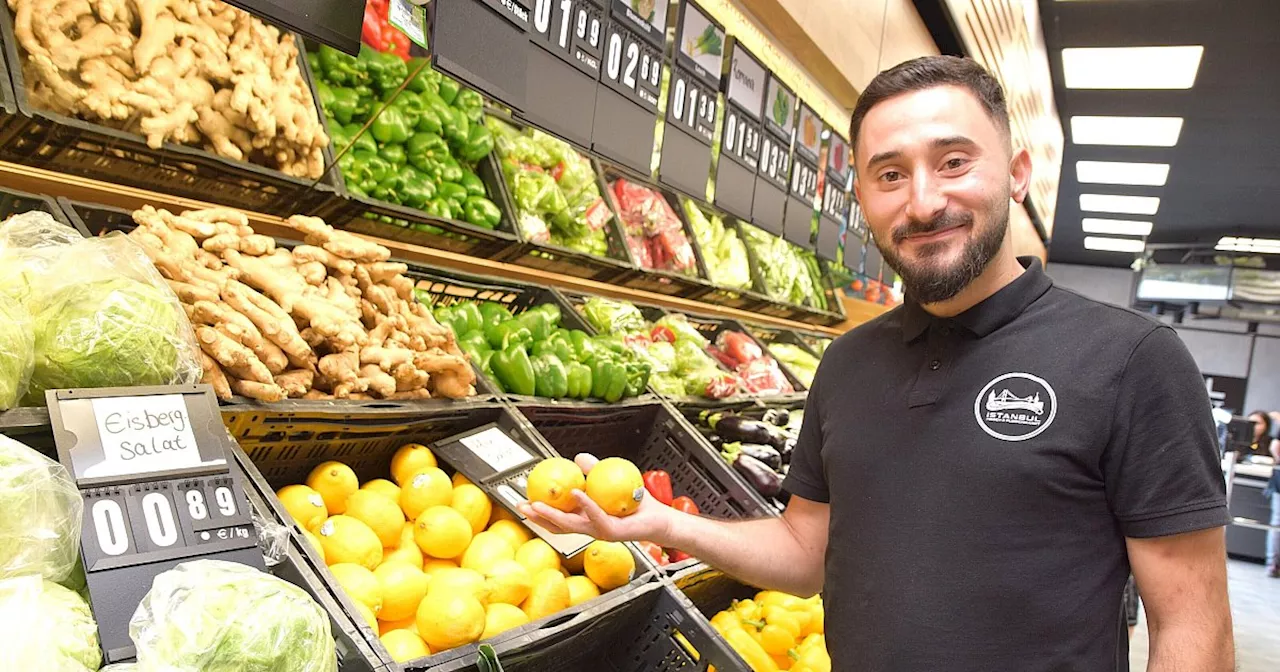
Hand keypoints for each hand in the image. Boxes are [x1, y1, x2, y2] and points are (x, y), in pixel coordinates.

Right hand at [519, 453, 675, 543]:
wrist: (660, 518)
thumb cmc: (637, 503)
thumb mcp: (611, 481)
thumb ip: (594, 470)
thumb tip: (579, 457)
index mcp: (587, 519)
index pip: (558, 518)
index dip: (540, 512)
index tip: (524, 501)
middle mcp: (590, 528)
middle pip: (558, 526)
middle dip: (538, 518)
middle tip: (522, 507)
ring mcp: (600, 532)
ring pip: (572, 525)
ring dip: (554, 515)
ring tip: (539, 504)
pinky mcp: (612, 531)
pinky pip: (596, 517)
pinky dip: (585, 504)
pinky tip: (576, 492)